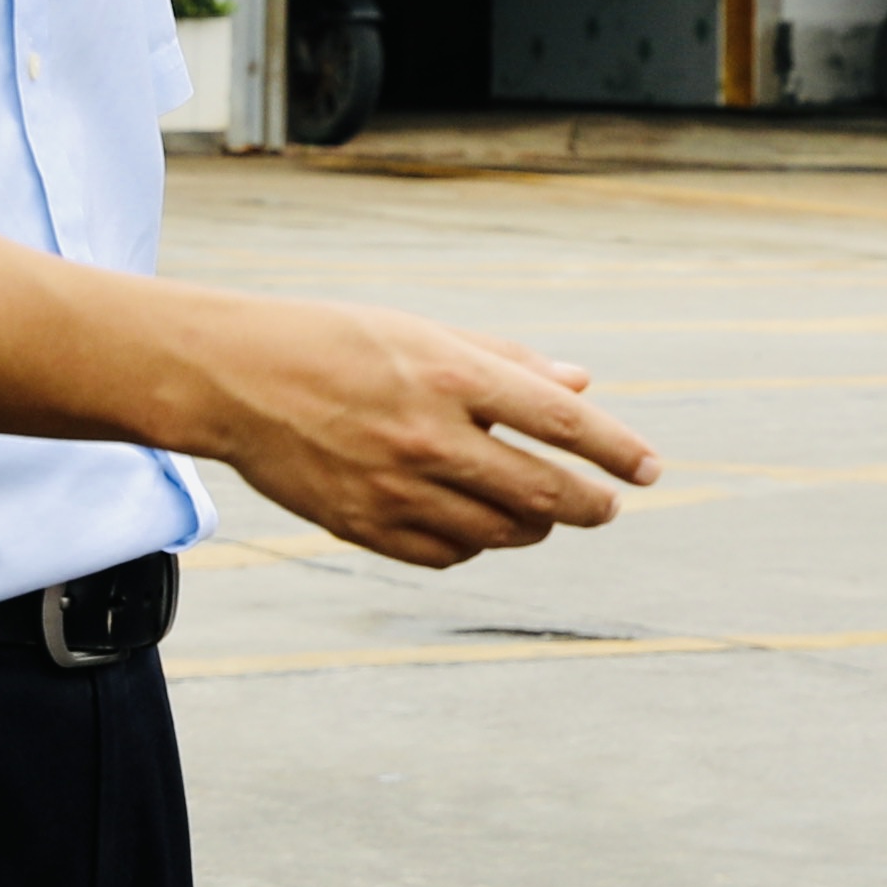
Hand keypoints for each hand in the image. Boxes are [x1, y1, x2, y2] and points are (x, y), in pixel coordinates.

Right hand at [172, 292, 662, 568]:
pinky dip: (477, 544)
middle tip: (606, 505)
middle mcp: (430, 436)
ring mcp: (395, 488)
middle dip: (590, 505)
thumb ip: (508, 363)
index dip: (618, 451)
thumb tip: (582, 387)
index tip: (651, 470)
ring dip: (536, 527)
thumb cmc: (338, 341)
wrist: (235, 377)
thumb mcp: (427, 332)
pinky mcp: (363, 526)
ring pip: (501, 532)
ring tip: (543, 514)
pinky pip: (447, 554)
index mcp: (453, 375)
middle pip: (544, 493)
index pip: (564, 425)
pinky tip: (480, 526)